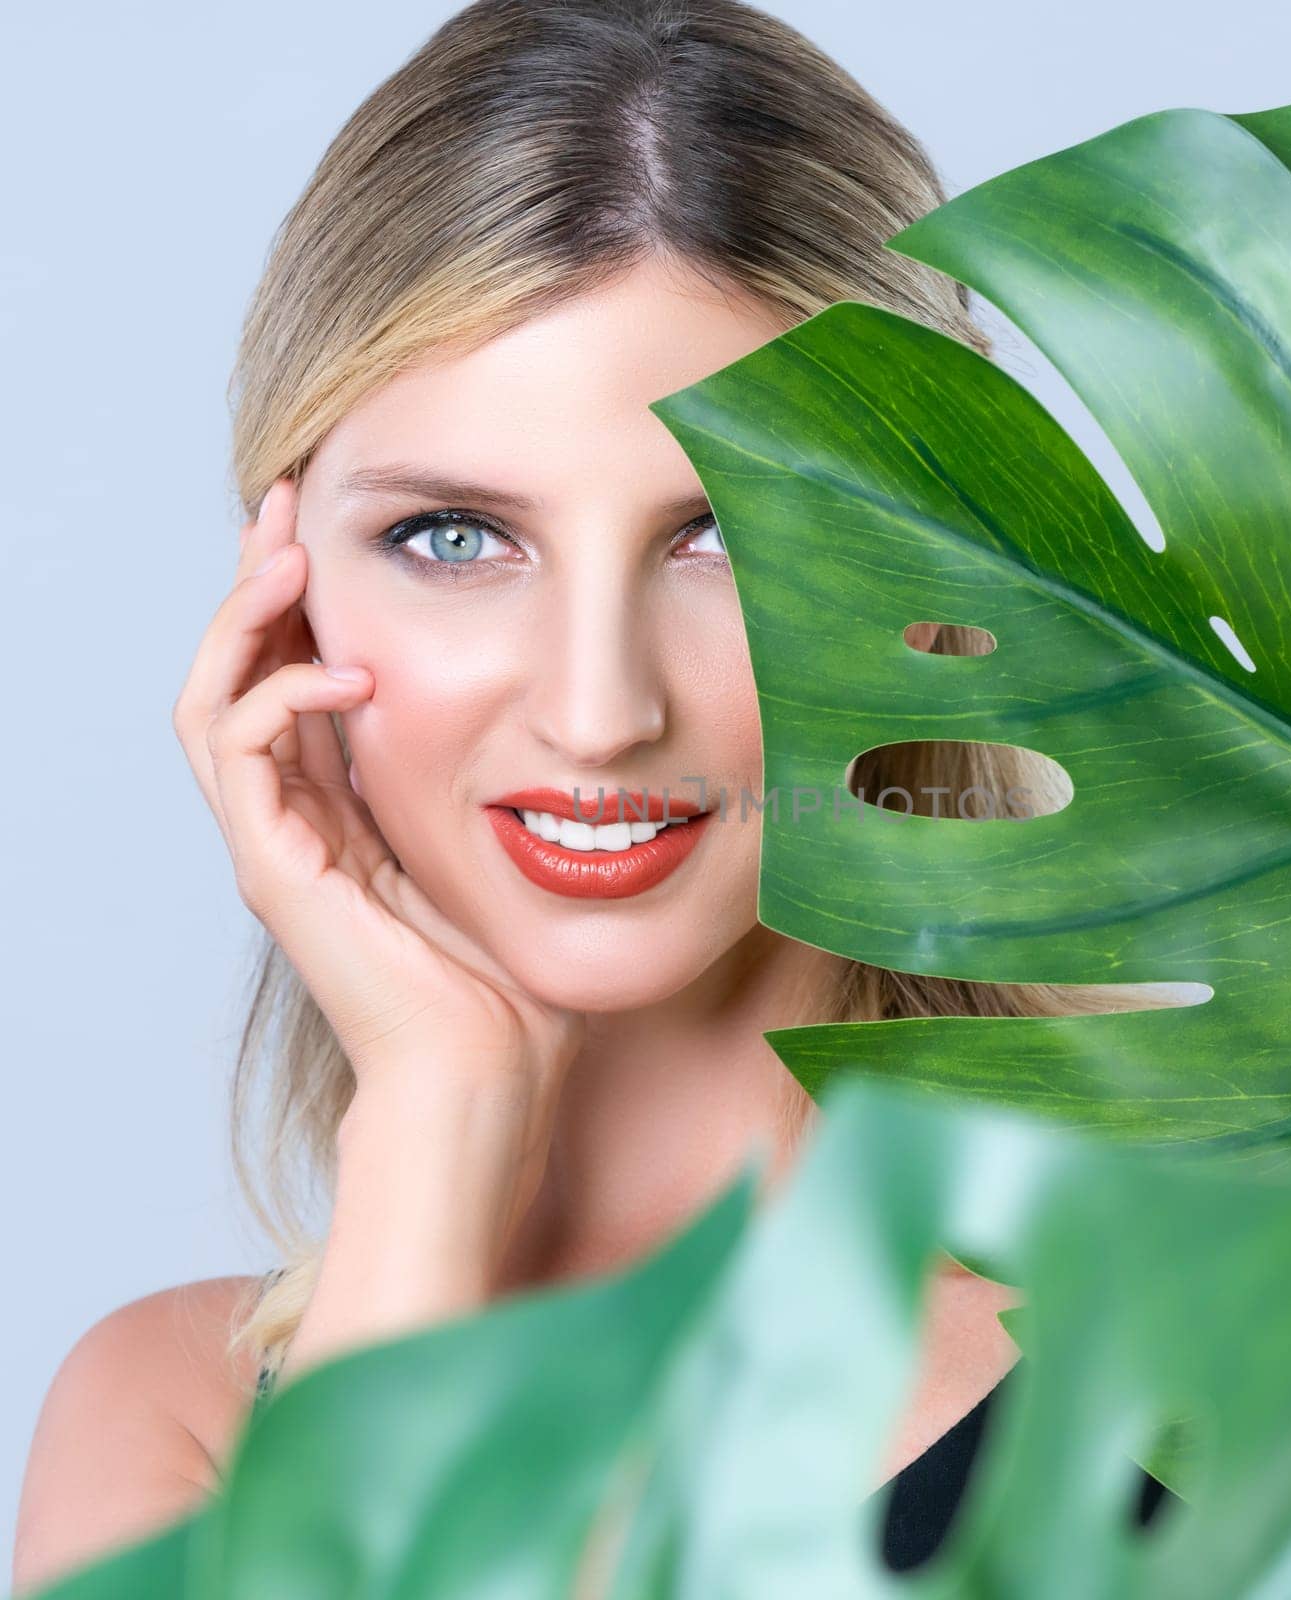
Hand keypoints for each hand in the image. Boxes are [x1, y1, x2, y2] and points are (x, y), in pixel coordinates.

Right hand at [172, 476, 586, 1103]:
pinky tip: (345, 672)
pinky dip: (278, 695)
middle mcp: (299, 824)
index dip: (304, 606)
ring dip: (244, 619)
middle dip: (259, 583)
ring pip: (215, 700)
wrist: (487, 1074)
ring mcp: (278, 847)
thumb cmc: (512, 984)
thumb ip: (502, 794)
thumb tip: (564, 727)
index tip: (333, 529)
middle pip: (242, 676)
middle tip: (285, 501)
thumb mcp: (510, 857)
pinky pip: (236, 754)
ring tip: (288, 551)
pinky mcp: (275, 870)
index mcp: (348, 817)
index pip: (299, 685)